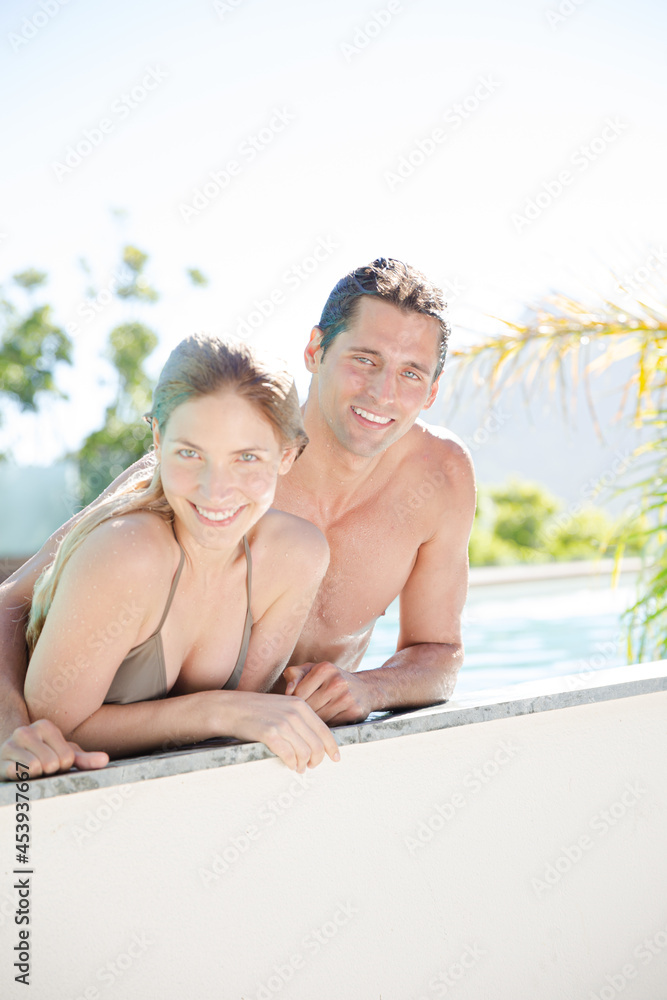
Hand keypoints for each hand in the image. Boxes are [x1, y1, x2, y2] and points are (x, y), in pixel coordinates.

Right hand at [0, 719, 108, 780]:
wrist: (13, 761)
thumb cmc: (44, 757)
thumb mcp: (65, 755)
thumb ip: (84, 758)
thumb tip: (104, 760)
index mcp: (45, 726)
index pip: (66, 757)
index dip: (63, 766)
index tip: (55, 762)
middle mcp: (25, 731)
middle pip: (51, 763)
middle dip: (50, 771)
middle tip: (43, 768)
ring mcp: (9, 745)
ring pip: (34, 767)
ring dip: (36, 776)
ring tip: (32, 771)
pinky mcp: (0, 762)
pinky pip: (15, 773)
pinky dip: (21, 779)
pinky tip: (19, 776)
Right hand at [225, 692, 340, 771]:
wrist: (230, 708)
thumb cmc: (256, 709)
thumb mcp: (282, 706)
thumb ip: (298, 718)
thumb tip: (313, 740)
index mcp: (300, 705)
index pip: (324, 730)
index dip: (332, 747)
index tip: (335, 758)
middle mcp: (294, 713)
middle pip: (317, 745)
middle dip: (317, 760)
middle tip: (311, 766)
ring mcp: (282, 723)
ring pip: (305, 753)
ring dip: (303, 765)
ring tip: (298, 768)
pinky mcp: (270, 734)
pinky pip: (289, 756)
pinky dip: (291, 764)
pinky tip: (289, 765)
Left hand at [283, 661, 371, 724]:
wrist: (366, 688)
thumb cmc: (333, 680)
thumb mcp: (314, 670)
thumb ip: (295, 675)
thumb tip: (287, 691)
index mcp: (324, 668)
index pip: (298, 693)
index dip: (295, 702)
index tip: (298, 705)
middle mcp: (337, 681)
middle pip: (309, 707)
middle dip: (305, 713)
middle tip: (305, 714)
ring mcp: (347, 697)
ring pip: (319, 718)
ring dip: (315, 721)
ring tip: (315, 717)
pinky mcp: (354, 711)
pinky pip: (332, 724)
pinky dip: (327, 725)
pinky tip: (328, 720)